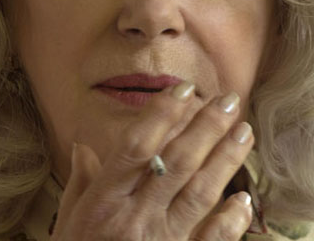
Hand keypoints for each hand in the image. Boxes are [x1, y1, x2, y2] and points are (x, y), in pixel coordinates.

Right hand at [50, 83, 255, 239]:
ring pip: (199, 194)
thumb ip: (82, 185)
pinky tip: (244, 199)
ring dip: (225, 161)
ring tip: (245, 132)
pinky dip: (230, 221)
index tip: (185, 89)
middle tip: (230, 100)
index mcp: (102, 205)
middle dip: (206, 128)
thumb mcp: (68, 225)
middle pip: (175, 164)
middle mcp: (132, 220)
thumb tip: (85, 146)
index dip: (162, 115)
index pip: (135, 147)